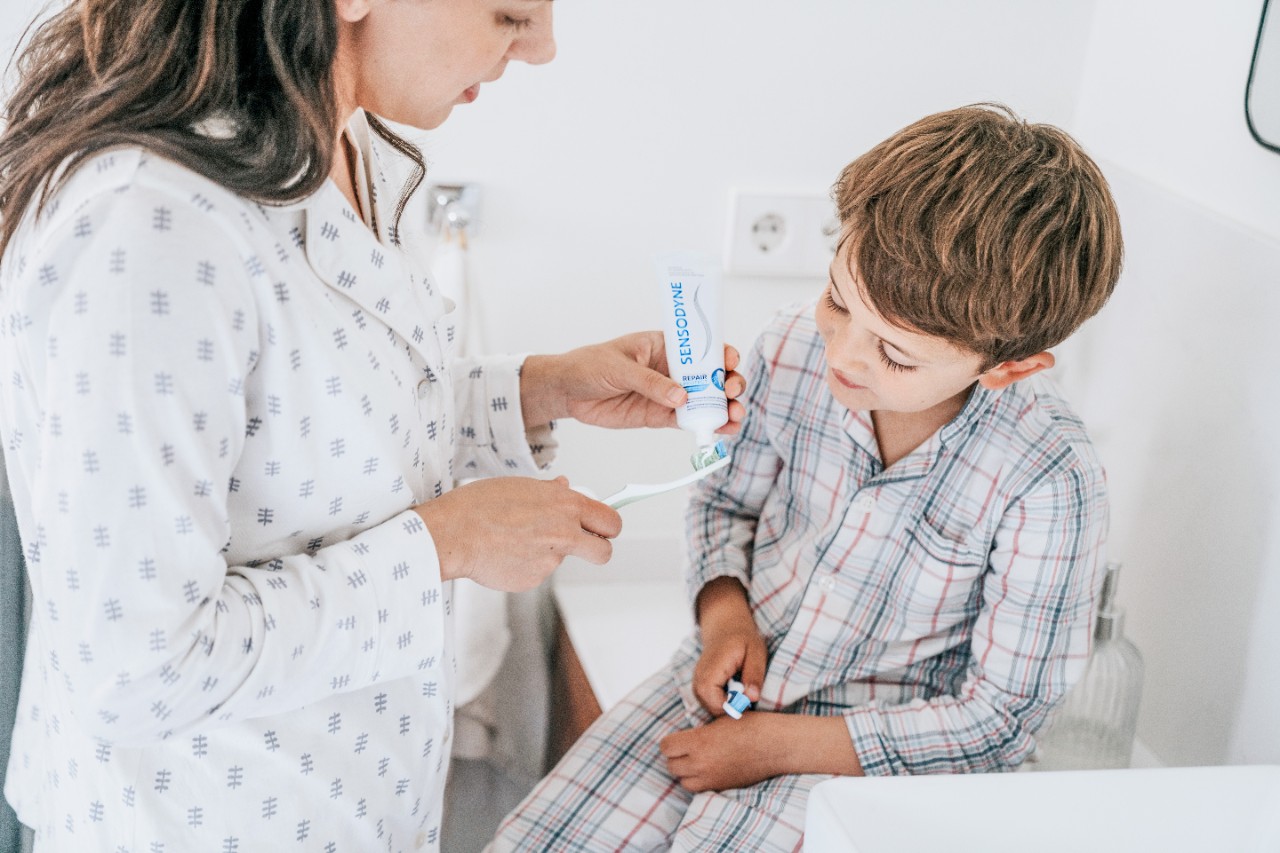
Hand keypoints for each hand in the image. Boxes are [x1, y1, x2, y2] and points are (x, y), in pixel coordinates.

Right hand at [413, 476, 620, 590]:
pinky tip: (504, 552)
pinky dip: (525, 564)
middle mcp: (565, 534)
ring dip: (546, 552)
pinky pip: (537, 571)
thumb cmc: (482, 505)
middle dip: (598, 549)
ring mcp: (550, 561)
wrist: (455, 533)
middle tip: (584, 545)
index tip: (602, 528)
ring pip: (561, 559)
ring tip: (515, 539)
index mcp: (566, 506)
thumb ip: (551, 492)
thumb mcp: (522, 486)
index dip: (608, 526)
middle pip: (604, 552)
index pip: (610, 521)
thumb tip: (565, 487)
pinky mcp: (534, 579)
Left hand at [520, 332, 746, 431]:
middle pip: (710, 375)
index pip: (700, 346)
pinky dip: (706, 426)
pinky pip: (689, 420)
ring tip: (735, 417)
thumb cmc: (590, 365)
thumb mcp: (619, 367)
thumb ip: (650, 382)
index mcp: (665, 346)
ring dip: (724, 408)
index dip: (720, 353)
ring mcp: (669, 393)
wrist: (568, 392)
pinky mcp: (660, 415)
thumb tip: (681, 395)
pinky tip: (722, 431)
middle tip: (732, 392)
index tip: (729, 362)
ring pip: (705, 400)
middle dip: (728, 383)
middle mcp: (672, 369)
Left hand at [660, 712, 784, 791]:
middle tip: (687, 749)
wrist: (775, 745)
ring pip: (683, 781)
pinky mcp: (722, 787)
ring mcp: (711, 778)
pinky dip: (699, 781)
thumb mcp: (719, 720)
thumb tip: (685, 737)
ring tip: (697, 760)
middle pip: (671, 766)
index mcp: (699, 741)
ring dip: (686, 772)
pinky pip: (699, 789)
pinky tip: (709, 769)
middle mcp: (701, 762)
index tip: (678, 738)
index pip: (666, 747)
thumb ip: (698, 732)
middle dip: (676, 757)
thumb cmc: (750, 725)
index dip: (670, 742)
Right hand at [694, 577, 767, 715]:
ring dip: (728, 704)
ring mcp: (697, 682)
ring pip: (710, 707)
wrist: (725, 625)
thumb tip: (752, 698)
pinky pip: (710, 702)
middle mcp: (699, 677)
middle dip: (731, 707)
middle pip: (711, 708)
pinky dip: (723, 700)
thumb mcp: (756, 652)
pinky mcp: (700, 685)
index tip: (748, 699)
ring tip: (740, 688)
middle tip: (746, 693)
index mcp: (713, 668)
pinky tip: (733, 688)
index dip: (732, 707)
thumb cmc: (743, 638)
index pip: (714, 702)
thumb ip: (754, 675)